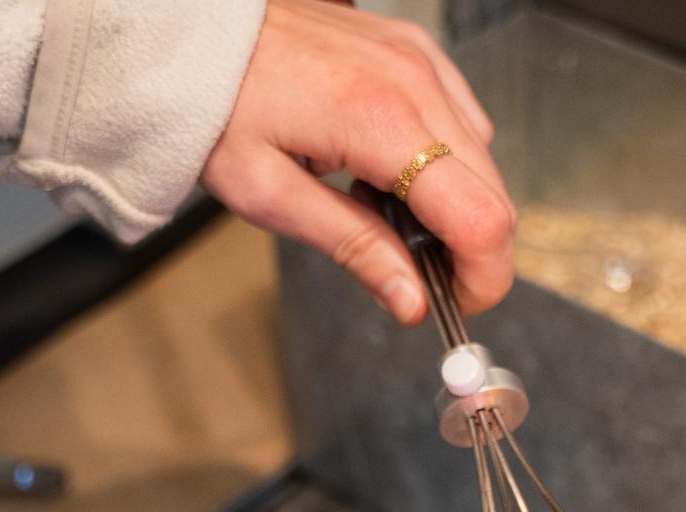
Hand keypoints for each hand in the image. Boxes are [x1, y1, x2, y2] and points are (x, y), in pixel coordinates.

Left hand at [203, 0, 513, 323]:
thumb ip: (352, 247)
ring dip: (455, 204)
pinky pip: (462, 120)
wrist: (192, 35)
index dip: (482, 276)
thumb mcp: (268, 194)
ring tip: (385, 212)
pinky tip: (390, 170)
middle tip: (413, 270)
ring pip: (484, 159)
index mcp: (380, 121)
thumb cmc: (215, 104)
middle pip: (493, 193)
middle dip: (469, 248)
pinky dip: (444, 162)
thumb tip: (411, 300)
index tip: (454, 303)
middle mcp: (413, 82)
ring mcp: (419, 59)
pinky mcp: (415, 50)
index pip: (480, 218)